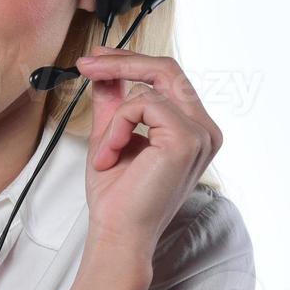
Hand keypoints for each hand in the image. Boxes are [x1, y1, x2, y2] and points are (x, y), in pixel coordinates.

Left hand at [74, 46, 223, 256]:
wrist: (117, 232)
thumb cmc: (117, 195)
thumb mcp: (111, 135)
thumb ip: (114, 101)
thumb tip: (104, 69)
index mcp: (193, 128)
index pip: (168, 77)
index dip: (132, 61)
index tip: (97, 58)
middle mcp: (205, 129)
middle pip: (166, 69)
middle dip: (120, 62)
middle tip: (85, 64)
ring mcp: (200, 133)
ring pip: (148, 88)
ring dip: (113, 119)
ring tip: (104, 152)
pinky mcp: (186, 139)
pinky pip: (142, 104)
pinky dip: (117, 127)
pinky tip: (111, 155)